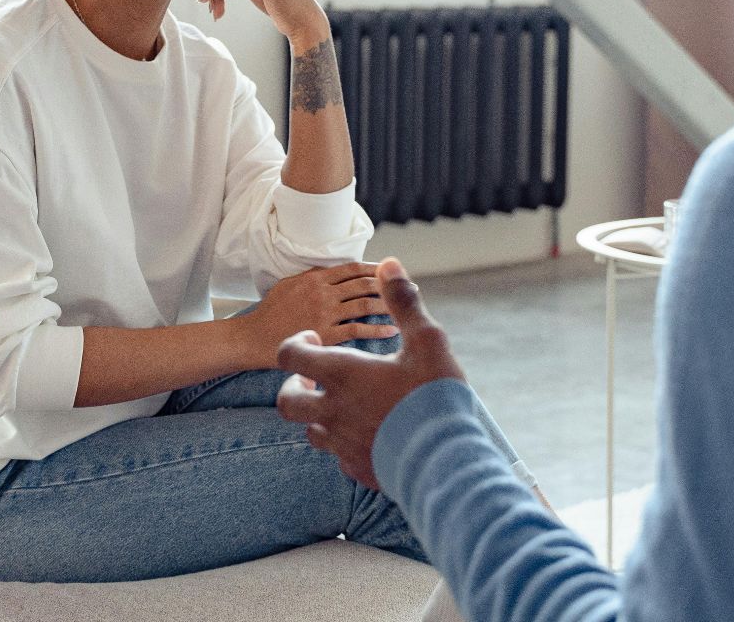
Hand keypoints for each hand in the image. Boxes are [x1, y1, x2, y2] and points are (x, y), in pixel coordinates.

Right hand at [238, 263, 398, 367]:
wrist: (253, 337)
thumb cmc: (271, 311)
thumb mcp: (290, 284)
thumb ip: (315, 277)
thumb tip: (339, 273)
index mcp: (315, 276)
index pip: (353, 268)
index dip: (377, 268)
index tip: (394, 271)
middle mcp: (323, 292)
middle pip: (364, 284)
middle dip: (391, 285)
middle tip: (413, 288)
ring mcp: (324, 313)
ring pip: (364, 304)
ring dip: (389, 306)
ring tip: (406, 309)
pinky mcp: (325, 335)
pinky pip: (357, 330)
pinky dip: (377, 329)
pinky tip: (392, 330)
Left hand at [275, 258, 465, 490]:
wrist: (446, 461)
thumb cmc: (435, 396)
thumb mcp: (426, 340)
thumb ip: (403, 302)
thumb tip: (389, 264)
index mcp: (342, 375)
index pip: (290, 355)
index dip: (295, 343)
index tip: (314, 338)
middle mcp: (332, 411)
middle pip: (287, 401)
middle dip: (294, 385)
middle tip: (314, 376)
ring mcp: (342, 445)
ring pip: (310, 430)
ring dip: (318, 415)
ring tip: (343, 404)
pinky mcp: (357, 469)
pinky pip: (338, 456)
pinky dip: (344, 443)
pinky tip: (366, 434)